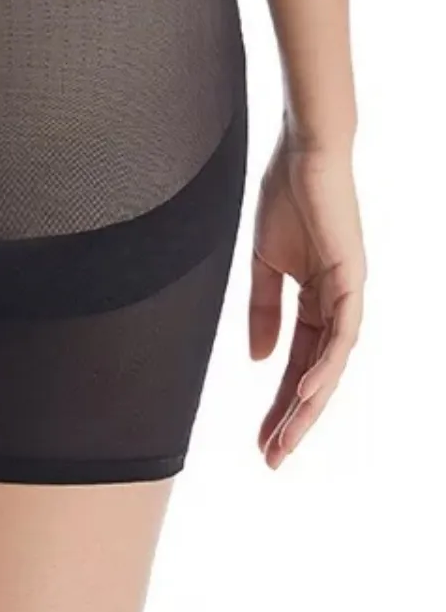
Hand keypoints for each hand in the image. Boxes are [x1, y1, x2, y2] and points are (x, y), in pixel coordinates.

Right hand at [249, 127, 364, 468]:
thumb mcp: (263, 264)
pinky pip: (342, 333)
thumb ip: (263, 311)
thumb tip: (262, 362)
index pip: (296, 364)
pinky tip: (308, 392)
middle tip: (273, 459)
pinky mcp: (351, 278)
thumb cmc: (284, 197)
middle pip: (317, 375)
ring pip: (332, 364)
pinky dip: (326, 365)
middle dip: (295, 419)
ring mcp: (348, 293)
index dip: (278, 404)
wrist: (302, 152)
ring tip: (287, 439)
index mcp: (315, 301)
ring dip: (310, 404)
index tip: (259, 441)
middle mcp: (338, 304)